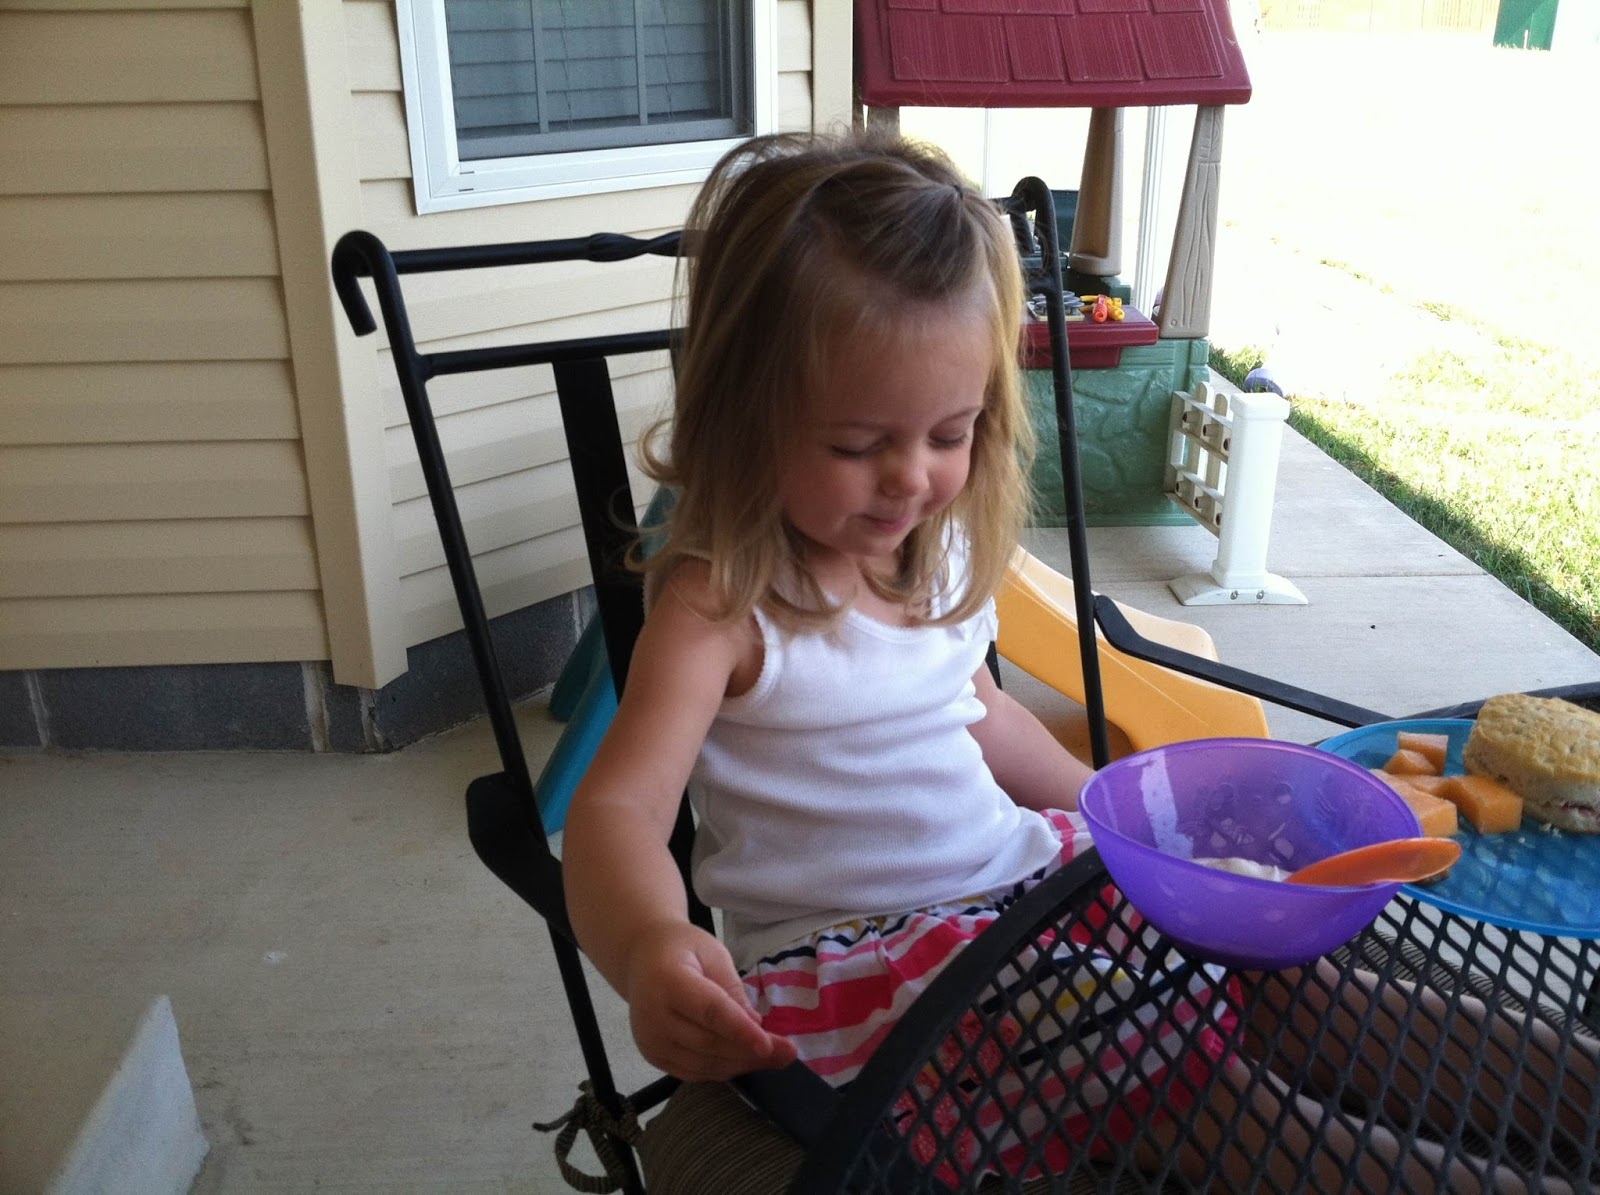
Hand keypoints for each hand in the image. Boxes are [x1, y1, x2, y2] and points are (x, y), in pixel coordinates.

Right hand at [623, 923, 797, 1081]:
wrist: (641, 958)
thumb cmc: (682, 949)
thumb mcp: (713, 953)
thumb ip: (732, 989)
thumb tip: (755, 1026)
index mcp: (668, 980)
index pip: (710, 1012)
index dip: (741, 1031)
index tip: (770, 1045)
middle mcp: (653, 1016)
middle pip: (709, 1043)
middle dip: (751, 1052)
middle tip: (788, 1053)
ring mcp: (650, 1041)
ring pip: (704, 1064)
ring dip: (742, 1064)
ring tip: (775, 1058)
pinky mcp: (653, 1057)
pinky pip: (693, 1072)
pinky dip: (723, 1069)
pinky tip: (745, 1061)